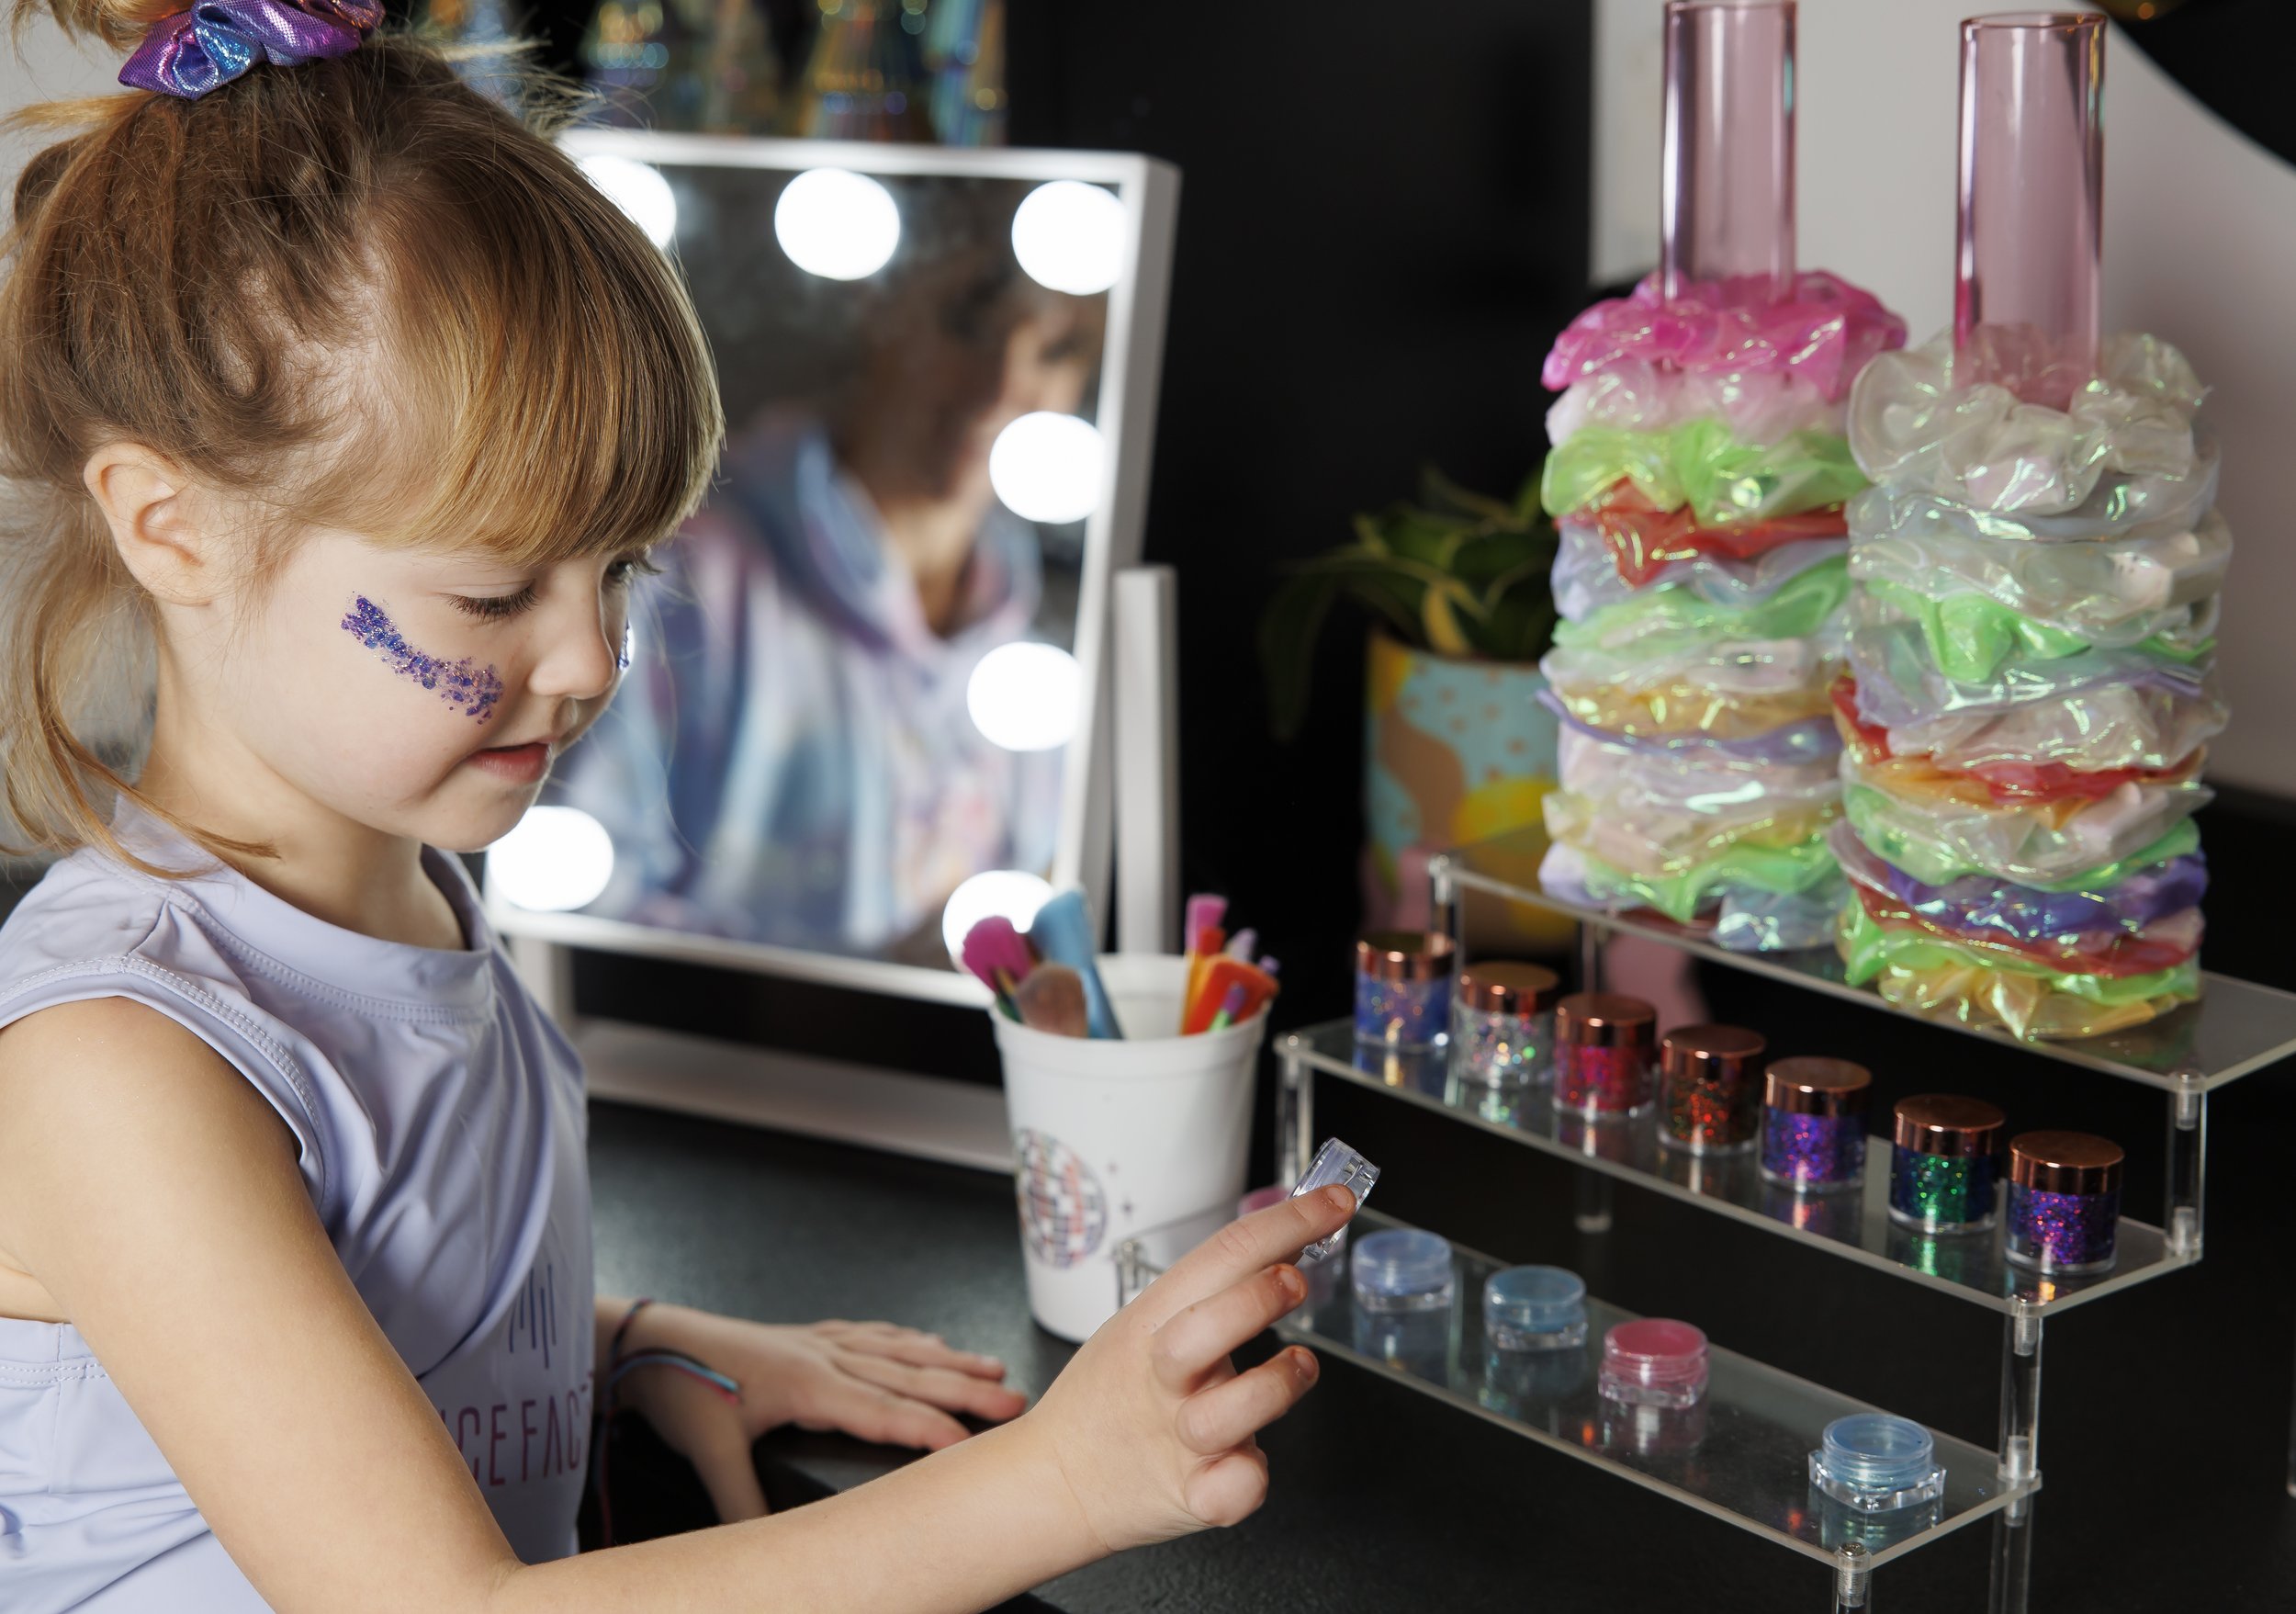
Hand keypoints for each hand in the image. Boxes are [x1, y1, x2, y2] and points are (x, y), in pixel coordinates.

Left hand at [613, 1308, 1026, 1521]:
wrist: (646, 1339)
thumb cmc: (678, 1385)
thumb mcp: (708, 1453)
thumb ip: (743, 1503)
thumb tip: (771, 1549)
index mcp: (807, 1382)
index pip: (885, 1409)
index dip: (933, 1426)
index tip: (975, 1440)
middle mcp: (823, 1356)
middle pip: (908, 1374)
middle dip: (966, 1389)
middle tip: (1014, 1401)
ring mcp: (818, 1342)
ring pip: (898, 1350)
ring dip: (949, 1360)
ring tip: (993, 1368)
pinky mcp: (807, 1337)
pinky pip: (873, 1334)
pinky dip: (908, 1340)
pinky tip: (927, 1342)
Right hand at [1017, 1184, 1354, 1552]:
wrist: (1059, 1481)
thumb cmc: (1113, 1396)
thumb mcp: (1141, 1327)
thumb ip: (1211, 1293)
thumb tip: (1288, 1246)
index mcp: (1150, 1324)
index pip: (1220, 1256)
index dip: (1286, 1223)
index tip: (1334, 1202)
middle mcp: (1163, 1379)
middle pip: (1202, 1330)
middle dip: (1256, 1299)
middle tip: (1296, 1280)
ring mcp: (1177, 1439)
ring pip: (1226, 1414)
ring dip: (1274, 1385)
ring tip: (1299, 1365)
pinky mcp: (1191, 1496)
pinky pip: (1231, 1490)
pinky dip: (1247, 1478)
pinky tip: (1252, 1460)